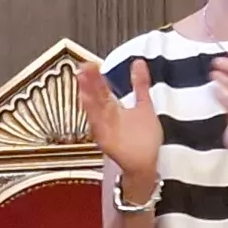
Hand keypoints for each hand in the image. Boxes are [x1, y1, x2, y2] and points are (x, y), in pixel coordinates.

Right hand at [81, 58, 162, 198]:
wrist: (145, 164)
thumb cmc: (143, 139)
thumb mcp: (143, 106)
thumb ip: (140, 84)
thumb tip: (138, 63)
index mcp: (113, 108)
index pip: (102, 89)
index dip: (96, 77)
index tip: (90, 64)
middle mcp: (107, 118)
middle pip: (97, 97)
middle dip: (90, 82)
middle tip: (84, 66)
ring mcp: (106, 129)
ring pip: (94, 110)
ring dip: (88, 95)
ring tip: (82, 80)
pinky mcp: (107, 141)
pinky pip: (98, 127)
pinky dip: (93, 115)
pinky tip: (88, 103)